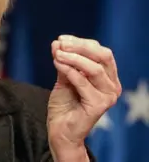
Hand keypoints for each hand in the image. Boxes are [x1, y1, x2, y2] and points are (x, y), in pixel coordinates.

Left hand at [47, 35, 121, 161]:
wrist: (60, 130)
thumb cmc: (64, 104)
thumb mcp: (63, 78)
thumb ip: (63, 61)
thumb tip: (57, 42)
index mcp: (107, 77)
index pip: (100, 52)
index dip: (81, 42)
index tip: (61, 39)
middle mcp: (112, 86)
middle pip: (102, 56)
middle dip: (80, 46)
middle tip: (61, 44)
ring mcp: (108, 96)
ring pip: (94, 68)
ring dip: (73, 58)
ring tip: (57, 54)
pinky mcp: (99, 105)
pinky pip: (83, 82)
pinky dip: (69, 70)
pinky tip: (57, 63)